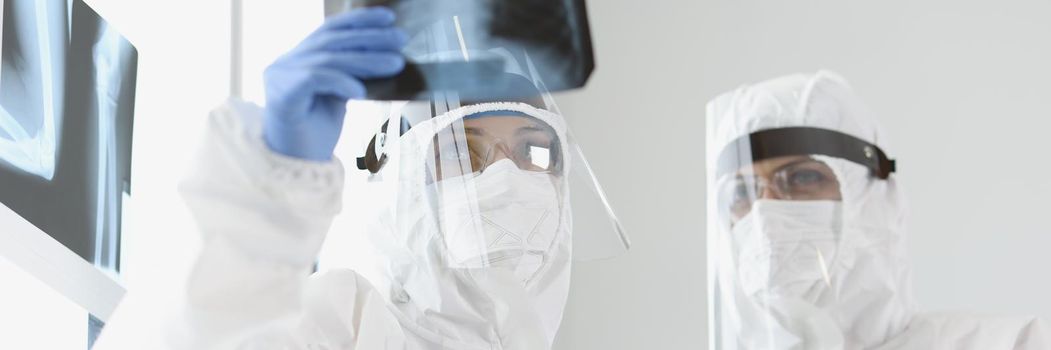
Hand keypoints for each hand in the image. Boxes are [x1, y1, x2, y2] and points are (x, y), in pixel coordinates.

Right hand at [263, 7, 406, 160]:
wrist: (297, 168)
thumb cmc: (318, 132)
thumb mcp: (341, 94)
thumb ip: (353, 72)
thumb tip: (388, 53)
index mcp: (299, 58)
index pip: (330, 30)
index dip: (359, 20)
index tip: (389, 18)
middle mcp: (285, 62)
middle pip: (332, 41)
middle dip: (370, 38)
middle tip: (401, 39)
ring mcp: (279, 76)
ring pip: (328, 59)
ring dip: (367, 60)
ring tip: (396, 63)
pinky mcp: (281, 96)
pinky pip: (315, 78)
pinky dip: (341, 81)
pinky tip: (362, 91)